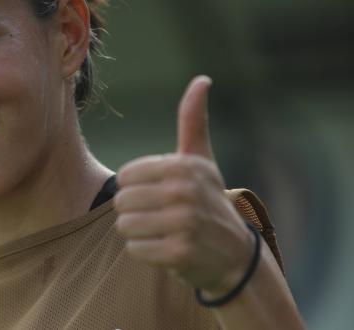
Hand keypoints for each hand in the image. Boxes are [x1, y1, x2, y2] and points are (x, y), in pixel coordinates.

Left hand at [114, 76, 253, 294]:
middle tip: (160, 216)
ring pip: (124, 226)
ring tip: (162, 231)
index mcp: (184, 166)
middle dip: (135, 211)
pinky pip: (134, 250)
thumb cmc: (209, 200)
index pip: (124, 177)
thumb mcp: (201, 160)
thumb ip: (193, 121)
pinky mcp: (179, 253)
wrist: (235, 254)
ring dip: (138, 233)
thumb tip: (202, 79)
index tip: (159, 194)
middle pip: (121, 201)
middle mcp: (185, 192)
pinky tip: (166, 249)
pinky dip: (144, 252)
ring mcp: (184, 224)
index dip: (136, 188)